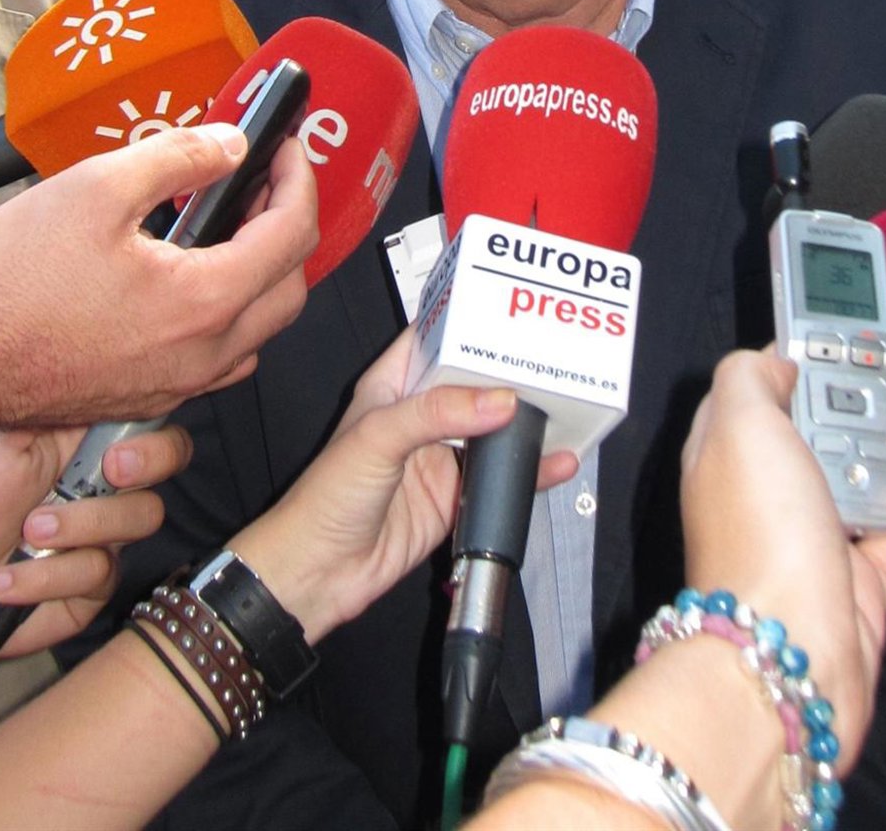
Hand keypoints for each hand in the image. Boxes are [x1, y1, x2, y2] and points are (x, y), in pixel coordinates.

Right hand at [0, 125, 316, 437]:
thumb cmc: (8, 286)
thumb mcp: (97, 189)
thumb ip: (179, 158)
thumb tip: (230, 145)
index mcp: (203, 302)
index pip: (291, 234)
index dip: (298, 179)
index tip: (287, 151)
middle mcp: (202, 354)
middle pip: (290, 286)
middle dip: (288, 224)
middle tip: (264, 182)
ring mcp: (178, 383)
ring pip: (259, 327)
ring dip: (262, 272)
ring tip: (230, 222)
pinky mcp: (149, 395)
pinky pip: (220, 357)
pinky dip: (229, 311)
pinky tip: (192, 276)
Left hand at [0, 425, 191, 658]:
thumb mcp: (5, 437)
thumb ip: (66, 406)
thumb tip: (117, 375)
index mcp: (81, 443)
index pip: (150, 425)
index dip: (155, 438)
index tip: (118, 456)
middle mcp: (98, 485)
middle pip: (167, 468)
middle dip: (144, 470)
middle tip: (106, 478)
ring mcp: (96, 536)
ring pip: (140, 520)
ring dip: (78, 528)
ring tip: (26, 533)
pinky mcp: (85, 588)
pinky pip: (98, 576)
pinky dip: (45, 577)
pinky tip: (4, 579)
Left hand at [235, 330, 576, 641]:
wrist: (319, 574)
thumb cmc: (324, 499)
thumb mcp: (378, 438)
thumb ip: (438, 413)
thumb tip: (499, 399)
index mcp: (392, 385)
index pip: (436, 338)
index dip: (470, 322)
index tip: (510, 310)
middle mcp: (419, 417)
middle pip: (474, 383)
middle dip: (511, 372)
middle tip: (553, 357)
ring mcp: (440, 457)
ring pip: (493, 430)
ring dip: (525, 421)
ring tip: (566, 403)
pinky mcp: (456, 497)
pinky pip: (501, 477)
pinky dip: (530, 470)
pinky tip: (556, 462)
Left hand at [679, 334, 885, 768]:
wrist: (788, 654)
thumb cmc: (760, 530)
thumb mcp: (737, 422)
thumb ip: (751, 374)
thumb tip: (778, 360)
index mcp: (735, 448)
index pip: (777, 384)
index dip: (820, 351)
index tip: (863, 325)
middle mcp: (774, 489)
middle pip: (835, 421)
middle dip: (882, 382)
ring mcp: (821, 537)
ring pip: (875, 468)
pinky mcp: (865, 583)